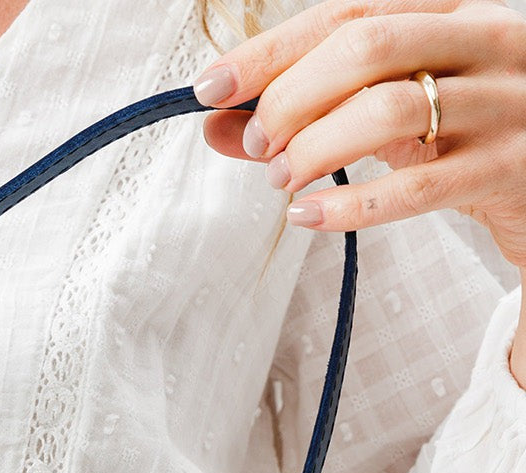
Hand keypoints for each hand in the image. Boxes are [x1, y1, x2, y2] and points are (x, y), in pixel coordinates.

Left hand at [192, 0, 525, 385]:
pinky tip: (306, 217)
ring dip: (314, 149)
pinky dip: (348, 205)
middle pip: (368, 45)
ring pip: (389, 109)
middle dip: (292, 98)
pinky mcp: (507, 168)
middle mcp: (487, 41)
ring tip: (285, 181)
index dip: (271, 51)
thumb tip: (219, 124)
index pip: (349, 12)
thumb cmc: (460, 139)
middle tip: (262, 146)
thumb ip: (305, 115)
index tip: (211, 87)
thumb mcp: (386, 114)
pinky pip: (416, 188)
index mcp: (454, 12)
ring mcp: (504, 103)